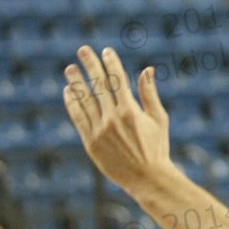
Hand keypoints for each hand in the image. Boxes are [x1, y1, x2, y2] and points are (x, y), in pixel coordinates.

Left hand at [63, 46, 170, 193]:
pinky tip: (68, 92)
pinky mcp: (91, 143)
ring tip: (70, 69)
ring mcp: (99, 131)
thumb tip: (147, 70)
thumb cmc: (157, 148)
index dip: (110, 63)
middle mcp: (112, 119)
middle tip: (82, 50)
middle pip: (97, 85)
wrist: (147, 179)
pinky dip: (72, 104)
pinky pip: (78, 118)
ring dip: (76, 82)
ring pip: (84, 100)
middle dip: (89, 65)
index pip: (117, 80)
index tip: (106, 51)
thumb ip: (149, 94)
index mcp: (130, 111)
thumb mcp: (159, 119)